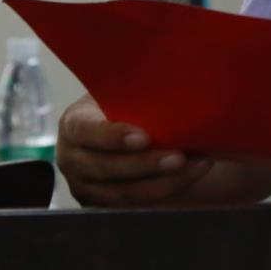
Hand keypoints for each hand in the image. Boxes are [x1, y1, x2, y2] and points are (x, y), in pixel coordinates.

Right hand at [55, 94, 213, 206]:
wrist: (118, 128)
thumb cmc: (124, 103)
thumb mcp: (119, 90)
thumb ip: (134, 85)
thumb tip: (173, 64)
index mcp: (74, 124)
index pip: (87, 132)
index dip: (114, 137)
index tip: (145, 137)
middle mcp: (72, 159)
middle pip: (107, 168)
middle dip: (147, 164)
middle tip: (180, 156)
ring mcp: (85, 186)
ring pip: (124, 192)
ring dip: (164, 182)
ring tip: (198, 165)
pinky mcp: (102, 205)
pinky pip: (135, 206)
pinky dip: (166, 191)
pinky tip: (191, 175)